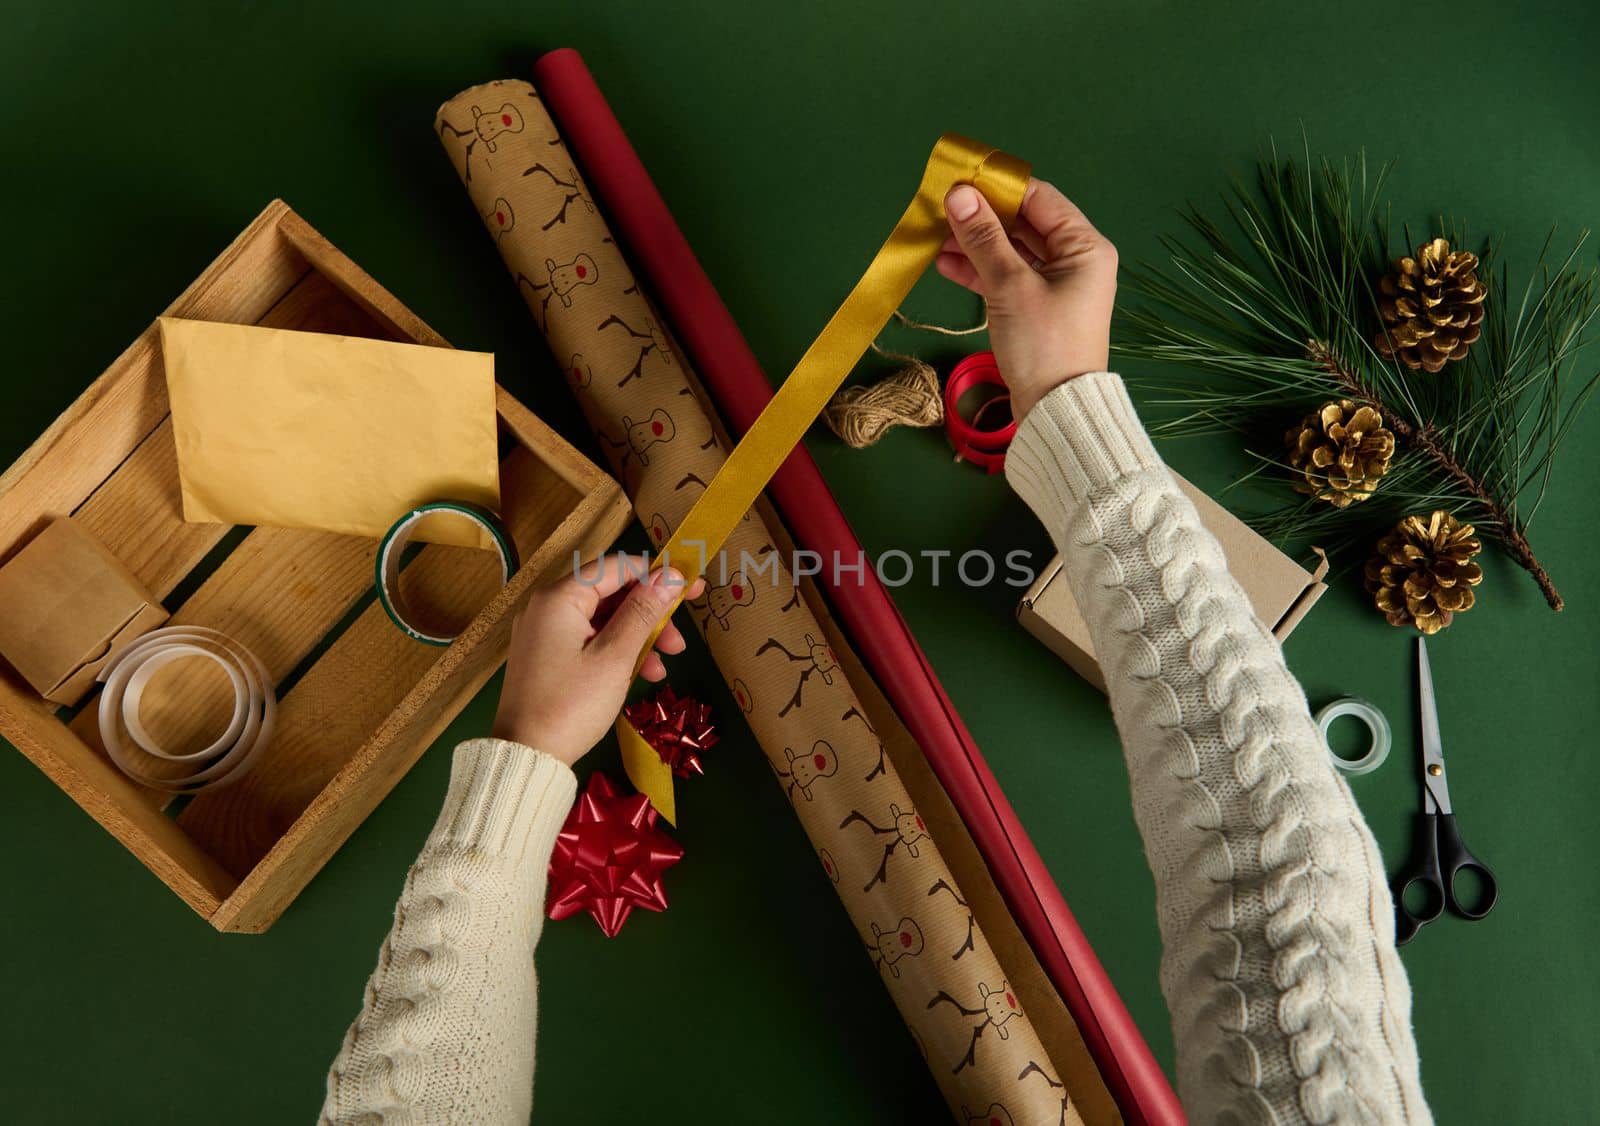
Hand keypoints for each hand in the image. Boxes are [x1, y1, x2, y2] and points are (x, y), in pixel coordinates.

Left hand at [491, 553, 704, 765]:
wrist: (527, 757)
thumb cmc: (571, 705)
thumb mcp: (614, 658)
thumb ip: (643, 612)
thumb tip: (672, 576)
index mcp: (559, 598)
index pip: (617, 567)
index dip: (658, 574)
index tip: (694, 588)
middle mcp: (546, 606)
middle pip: (610, 594)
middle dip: (650, 613)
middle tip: (679, 638)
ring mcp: (543, 632)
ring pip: (602, 619)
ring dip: (637, 636)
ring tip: (663, 664)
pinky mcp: (546, 655)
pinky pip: (588, 639)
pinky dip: (616, 651)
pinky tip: (640, 674)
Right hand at [936, 178, 1117, 419]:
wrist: (1055, 411)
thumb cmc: (1043, 345)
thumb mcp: (1009, 286)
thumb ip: (983, 238)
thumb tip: (959, 195)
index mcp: (1084, 246)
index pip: (1039, 198)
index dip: (998, 187)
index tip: (960, 180)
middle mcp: (1076, 260)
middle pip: (1023, 224)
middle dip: (981, 217)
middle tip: (941, 208)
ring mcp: (1056, 286)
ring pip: (1011, 251)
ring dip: (975, 244)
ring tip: (935, 236)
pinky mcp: (1037, 309)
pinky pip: (1006, 278)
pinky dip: (979, 271)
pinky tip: (945, 263)